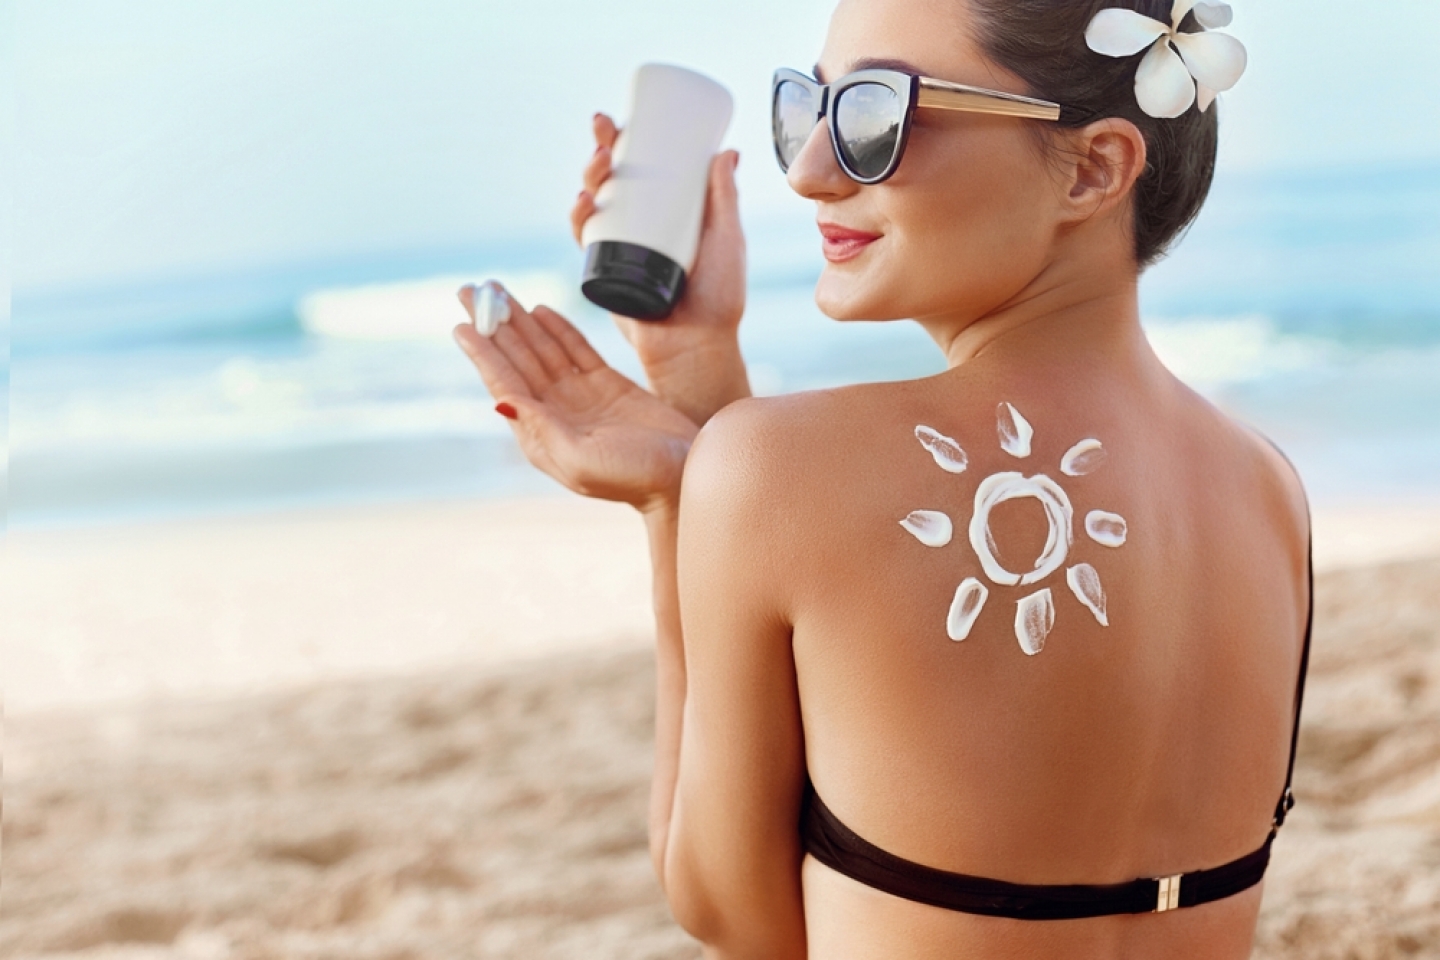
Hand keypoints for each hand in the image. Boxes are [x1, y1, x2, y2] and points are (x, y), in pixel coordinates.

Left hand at [454, 283, 699, 512]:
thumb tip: (502, 399)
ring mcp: (580, 398)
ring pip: (542, 351)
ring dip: (519, 321)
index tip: (463, 323)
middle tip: (469, 290)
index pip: (505, 384)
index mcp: (542, 434)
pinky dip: (558, 330)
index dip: (483, 352)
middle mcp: (555, 414)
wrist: (683, 476)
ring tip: (497, 291)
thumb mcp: (582, 460)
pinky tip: (539, 311)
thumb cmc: (634, 477)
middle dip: (493, 325)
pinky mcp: (607, 386)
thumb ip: (543, 429)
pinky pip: (575, 351)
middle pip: (517, 360)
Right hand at [571, 112, 750, 425]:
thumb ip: (725, 199)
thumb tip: (727, 150)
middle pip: (612, 179)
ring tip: (599, 164)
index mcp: (667, 212)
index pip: (642, 167)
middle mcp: (640, 226)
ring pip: (595, 204)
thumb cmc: (719, 299)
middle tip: (604, 131)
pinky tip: (584, 203)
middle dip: (600, 149)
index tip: (620, 118)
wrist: (697, 346)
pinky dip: (579, 218)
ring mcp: (620, 248)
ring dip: (588, 177)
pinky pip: (585, 240)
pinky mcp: (606, 272)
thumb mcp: (726, 240)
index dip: (624, 140)